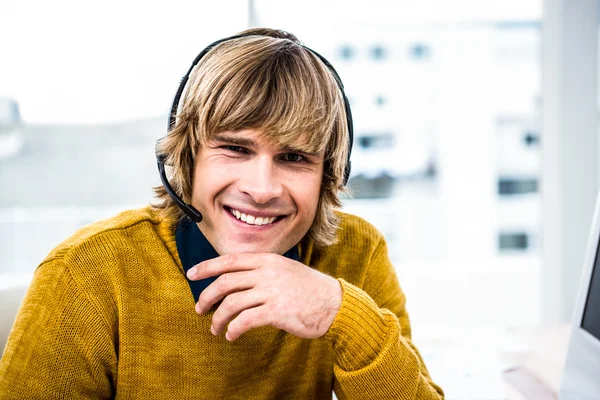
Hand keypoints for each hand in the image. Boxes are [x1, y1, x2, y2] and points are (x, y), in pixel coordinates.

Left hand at [186, 253, 341, 340]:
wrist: (335, 303)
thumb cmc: (309, 289)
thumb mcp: (285, 269)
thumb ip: (263, 270)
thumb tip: (236, 279)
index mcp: (268, 259)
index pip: (230, 260)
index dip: (207, 267)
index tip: (192, 274)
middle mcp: (267, 272)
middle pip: (226, 282)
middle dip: (207, 297)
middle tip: (199, 309)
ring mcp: (272, 291)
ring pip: (231, 304)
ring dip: (218, 318)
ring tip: (215, 329)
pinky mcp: (276, 311)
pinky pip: (245, 321)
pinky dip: (233, 329)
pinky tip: (231, 335)